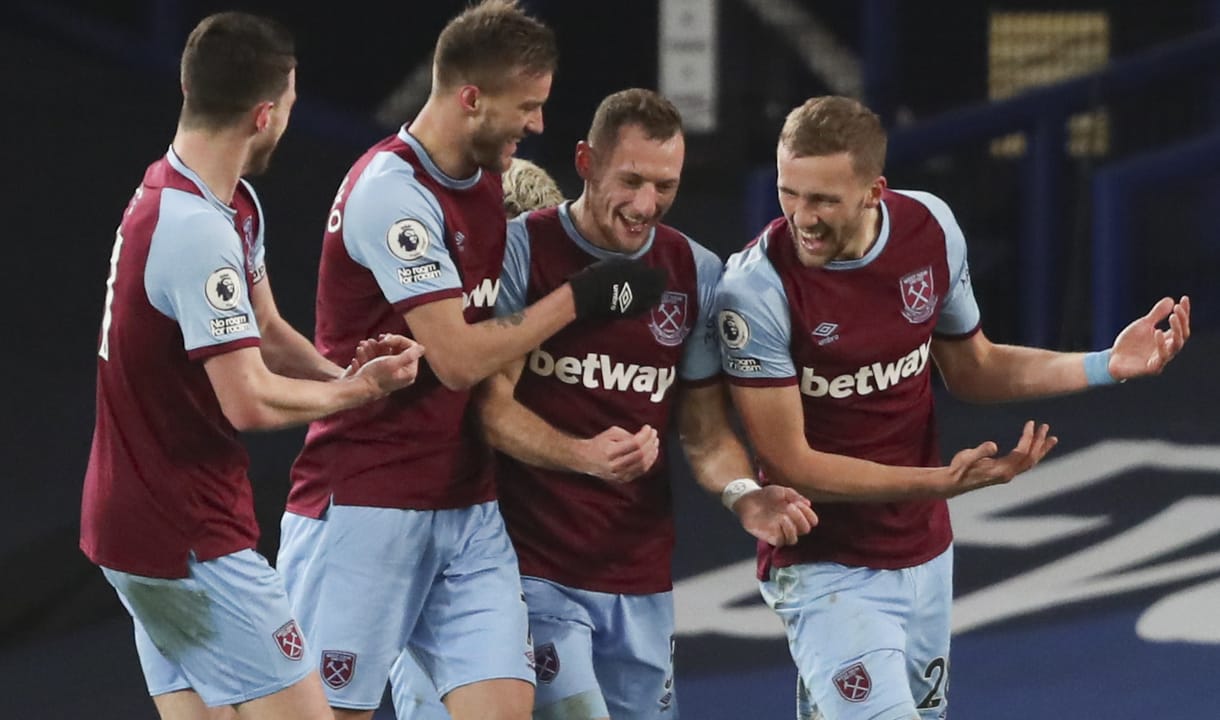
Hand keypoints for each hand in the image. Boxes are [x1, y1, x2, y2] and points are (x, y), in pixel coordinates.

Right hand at [350, 340, 424, 394]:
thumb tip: (422, 348)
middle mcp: (402, 373)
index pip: (410, 348)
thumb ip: (409, 355)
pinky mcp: (379, 373)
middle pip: (399, 350)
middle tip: (378, 339)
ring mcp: (390, 373)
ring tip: (363, 344)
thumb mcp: (393, 363)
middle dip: (386, 343)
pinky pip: (376, 358)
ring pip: (385, 353)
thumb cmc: (375, 376)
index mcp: (409, 372)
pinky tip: (360, 351)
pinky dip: (369, 353)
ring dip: (374, 346)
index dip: (398, 340)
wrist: (357, 389)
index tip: (385, 340)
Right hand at [568, 258, 667, 319]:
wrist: (590, 294)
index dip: (660, 273)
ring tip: (650, 291)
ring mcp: (639, 305)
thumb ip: (636, 266)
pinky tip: (642, 301)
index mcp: (645, 276)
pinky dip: (646, 304)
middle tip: (656, 281)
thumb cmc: (603, 274)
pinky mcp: (631, 314)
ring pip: (654, 301)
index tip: (658, 270)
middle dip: (659, 285)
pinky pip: (644, 309)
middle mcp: (646, 292)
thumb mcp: (621, 262)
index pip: (661, 275)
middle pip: (660, 289)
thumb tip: (644, 268)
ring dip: (654, 295)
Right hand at [578, 424, 659, 483]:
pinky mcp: (622, 479)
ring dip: (652, 453)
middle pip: (640, 455)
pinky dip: (649, 462)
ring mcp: (618, 474)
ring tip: (655, 443)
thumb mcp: (611, 433)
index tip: (649, 428)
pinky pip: (640, 472)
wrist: (586, 459)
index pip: (634, 444)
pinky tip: (651, 455)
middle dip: (651, 443)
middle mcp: (614, 465)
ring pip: (642, 465)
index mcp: (610, 451)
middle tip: (654, 435)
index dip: (645, 435)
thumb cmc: (599, 444)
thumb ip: (628, 435)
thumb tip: (645, 437)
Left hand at [733, 485, 817, 546]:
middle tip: (791, 507)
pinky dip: (783, 532)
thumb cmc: (767, 495)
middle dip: (801, 519)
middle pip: (805, 530)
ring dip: (792, 528)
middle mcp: (791, 525)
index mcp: (797, 515)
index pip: (812, 521)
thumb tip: (808, 503)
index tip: (801, 504)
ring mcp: (781, 532)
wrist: (748, 499)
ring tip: (784, 516)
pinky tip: (779, 520)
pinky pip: (782, 542)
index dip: (810, 514)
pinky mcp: (770, 537)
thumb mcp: (782, 491)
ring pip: (794, 539)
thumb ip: (795, 496)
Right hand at [940, 420, 1056, 497]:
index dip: (1028, 437)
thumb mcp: (967, 457)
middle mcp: (1008, 474)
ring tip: (1051, 439)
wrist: (954, 483)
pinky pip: (1024, 463)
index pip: (1021, 452)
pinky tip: (1035, 448)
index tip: (1031, 423)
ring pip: (1030, 462)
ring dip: (1041, 450)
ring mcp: (1008, 475)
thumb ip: (980, 451)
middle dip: (1040, 443)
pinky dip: (1033, 454)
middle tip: (1046, 428)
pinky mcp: (1005, 473)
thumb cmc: (959, 468)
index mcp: (1002, 470)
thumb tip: (993, 446)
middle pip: (1031, 458)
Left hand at [1109, 296, 1190, 380]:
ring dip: (1176, 331)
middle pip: (1182, 335)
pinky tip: (1157, 332)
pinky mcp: (1152, 368)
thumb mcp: (1143, 325)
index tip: (1184, 298)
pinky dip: (1161, 344)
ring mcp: (1161, 359)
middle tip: (1177, 308)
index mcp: (1167, 339)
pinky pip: (1161, 357)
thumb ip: (1156, 315)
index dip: (1185, 313)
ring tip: (1172, 317)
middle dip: (1182, 321)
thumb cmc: (1130, 343)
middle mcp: (1167, 349)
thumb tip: (1171, 300)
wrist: (1113, 359)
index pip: (1182, 325)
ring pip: (1176, 346)